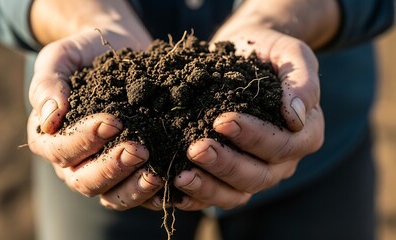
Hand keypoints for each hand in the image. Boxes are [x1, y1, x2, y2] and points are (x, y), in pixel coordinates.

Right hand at [27, 1, 164, 209]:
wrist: (119, 50)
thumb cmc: (86, 55)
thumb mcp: (61, 58)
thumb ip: (48, 83)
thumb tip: (50, 117)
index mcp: (50, 138)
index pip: (60, 150)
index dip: (84, 140)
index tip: (113, 121)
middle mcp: (73, 162)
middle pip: (85, 181)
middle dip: (112, 168)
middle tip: (139, 149)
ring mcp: (103, 171)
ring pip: (112, 195)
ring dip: (134, 187)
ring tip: (157, 172)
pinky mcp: (130, 174)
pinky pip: (139, 195)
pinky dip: (154, 193)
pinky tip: (172, 180)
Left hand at [173, 27, 323, 209]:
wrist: (245, 53)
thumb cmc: (270, 53)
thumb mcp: (291, 54)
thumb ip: (302, 81)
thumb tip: (295, 117)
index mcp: (303, 134)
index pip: (282, 145)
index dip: (254, 137)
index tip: (221, 120)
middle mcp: (282, 161)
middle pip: (258, 176)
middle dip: (225, 164)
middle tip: (195, 149)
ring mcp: (256, 171)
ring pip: (237, 193)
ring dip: (208, 187)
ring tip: (180, 175)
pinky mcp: (230, 176)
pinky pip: (216, 195)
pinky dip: (195, 196)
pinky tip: (173, 186)